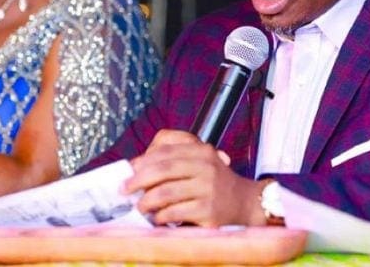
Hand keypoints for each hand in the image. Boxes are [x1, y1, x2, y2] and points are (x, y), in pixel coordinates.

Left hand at [123, 129, 265, 226]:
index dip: (143, 160)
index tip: (128, 171)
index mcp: (201, 151)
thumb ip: (172, 160)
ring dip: (147, 201)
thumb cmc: (213, 183)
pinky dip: (161, 216)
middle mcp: (206, 166)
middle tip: (125, 189)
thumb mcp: (199, 162)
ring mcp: (208, 188)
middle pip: (163, 169)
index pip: (165, 150)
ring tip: (141, 207)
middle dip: (138, 180)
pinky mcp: (208, 210)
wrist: (245, 203)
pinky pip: (175, 212)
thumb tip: (135, 168)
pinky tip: (158, 218)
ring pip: (166, 192)